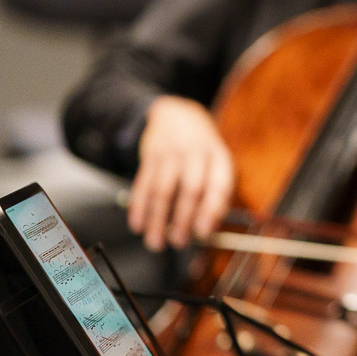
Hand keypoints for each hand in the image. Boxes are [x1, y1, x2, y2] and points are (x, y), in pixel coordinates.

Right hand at [126, 95, 233, 250]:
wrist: (176, 113)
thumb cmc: (202, 149)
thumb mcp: (217, 162)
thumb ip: (216, 192)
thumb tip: (208, 229)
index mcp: (219, 157)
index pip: (219, 184)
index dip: (212, 210)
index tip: (204, 233)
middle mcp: (196, 153)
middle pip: (190, 189)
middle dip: (184, 220)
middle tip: (179, 243)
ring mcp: (171, 153)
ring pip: (163, 190)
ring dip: (158, 220)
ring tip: (156, 242)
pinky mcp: (150, 155)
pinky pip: (142, 184)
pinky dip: (139, 207)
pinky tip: (137, 224)